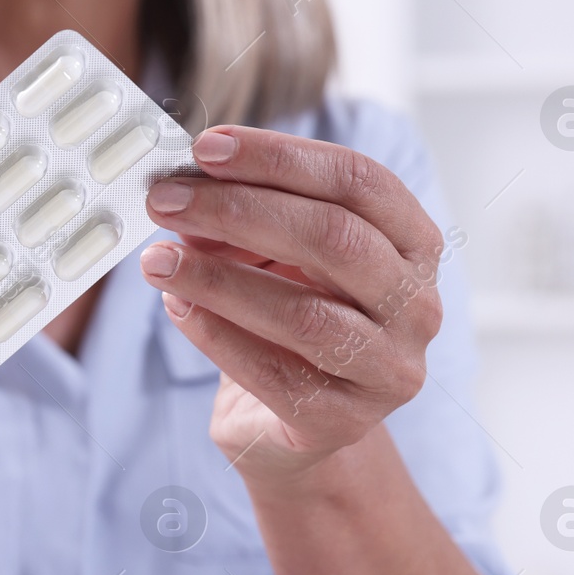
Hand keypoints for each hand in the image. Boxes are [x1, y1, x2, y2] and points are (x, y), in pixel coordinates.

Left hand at [139, 125, 447, 486]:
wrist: (297, 426)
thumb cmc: (290, 318)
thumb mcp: (274, 257)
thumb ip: (246, 222)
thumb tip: (186, 190)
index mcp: (412, 243)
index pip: (358, 180)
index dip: (280, 158)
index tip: (206, 148)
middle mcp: (416, 304)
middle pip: (334, 238)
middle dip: (238, 211)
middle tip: (165, 200)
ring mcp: (387, 368)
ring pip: (303, 312)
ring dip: (217, 278)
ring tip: (156, 259)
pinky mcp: (342, 421)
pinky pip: (272, 371)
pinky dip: (215, 333)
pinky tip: (176, 306)